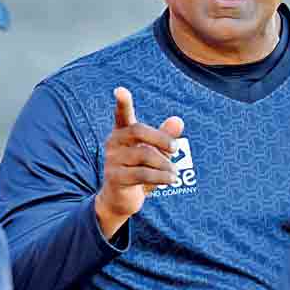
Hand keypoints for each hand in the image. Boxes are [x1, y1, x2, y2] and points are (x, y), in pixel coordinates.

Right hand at [94, 87, 182, 238]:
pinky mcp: (115, 177)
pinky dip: (161, 177)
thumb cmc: (140, 170)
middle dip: (160, 138)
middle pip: (138, 130)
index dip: (122, 102)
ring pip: (144, 155)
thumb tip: (177, 120)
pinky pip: (142, 174)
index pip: (122, 114)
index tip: (120, 90)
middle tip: (176, 148)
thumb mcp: (156, 153)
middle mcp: (114, 142)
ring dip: (164, 164)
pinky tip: (171, 180)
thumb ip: (165, 136)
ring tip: (175, 173)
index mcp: (123, 132)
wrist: (121, 200)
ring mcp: (112, 160)